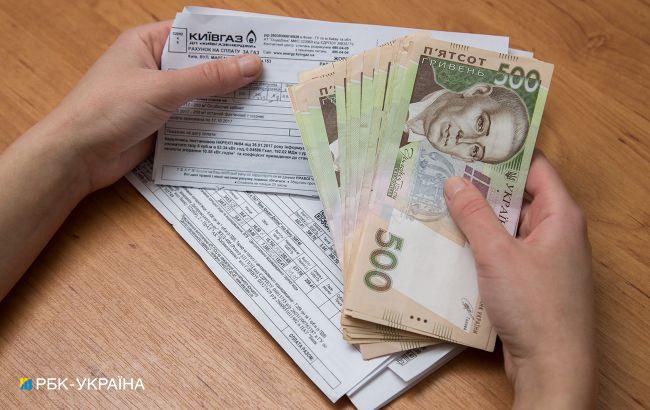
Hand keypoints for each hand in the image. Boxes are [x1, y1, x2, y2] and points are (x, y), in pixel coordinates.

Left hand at [0, 21, 261, 299]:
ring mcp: (158, 97)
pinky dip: (214, 121)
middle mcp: (154, 66)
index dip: (226, 38)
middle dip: (232, 71)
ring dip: (225, 99)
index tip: (261, 44)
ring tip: (264, 101)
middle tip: (271, 76)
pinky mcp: (162, 124)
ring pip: (200, 93)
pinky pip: (194, 118)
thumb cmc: (107, 110)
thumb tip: (251, 65)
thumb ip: (208, 78)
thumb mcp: (163, 89)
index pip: (194, 33)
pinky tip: (240, 125)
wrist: (76, 156)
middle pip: (201, 64)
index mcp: (147, 43)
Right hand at [444, 151, 595, 408]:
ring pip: (506, 226)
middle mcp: (555, 232)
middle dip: (482, 187)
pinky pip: (503, 251)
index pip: (535, 168)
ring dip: (477, 218)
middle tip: (446, 171)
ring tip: (441, 202)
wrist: (551, 364)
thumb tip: (455, 181)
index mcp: (560, 215)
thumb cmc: (534, 305)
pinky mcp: (529, 280)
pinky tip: (452, 241)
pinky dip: (480, 245)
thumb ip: (474, 215)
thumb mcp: (497, 253)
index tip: (472, 142)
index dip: (505, 154)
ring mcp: (543, 258)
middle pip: (517, 197)